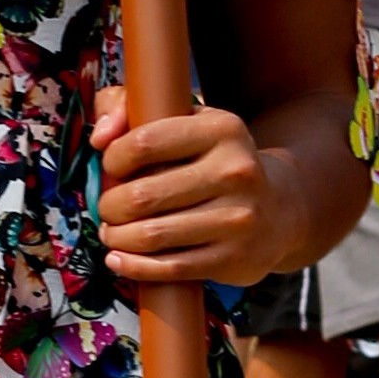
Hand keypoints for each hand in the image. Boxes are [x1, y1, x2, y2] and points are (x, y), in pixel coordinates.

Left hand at [91, 87, 285, 284]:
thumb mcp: (186, 121)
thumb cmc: (214, 162)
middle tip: (106, 209)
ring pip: (151, 235)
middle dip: (109, 206)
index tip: (111, 168)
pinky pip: (169, 268)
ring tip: (112, 232)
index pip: (144, 143)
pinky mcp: (233, 258)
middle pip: (141, 195)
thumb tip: (99, 137)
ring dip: (117, 238)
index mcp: (222, 130)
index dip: (113, 160)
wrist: (279, 210)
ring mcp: (237, 218)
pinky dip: (134, 266)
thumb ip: (129, 110)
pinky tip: (119, 259)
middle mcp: (235, 171)